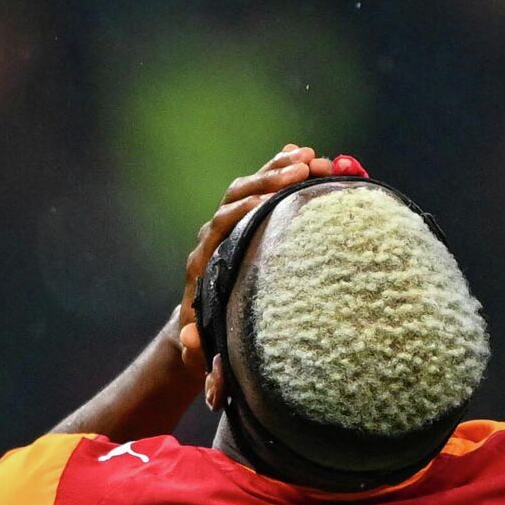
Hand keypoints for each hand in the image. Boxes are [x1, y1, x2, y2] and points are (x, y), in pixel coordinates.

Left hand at [174, 145, 336, 373]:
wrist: (199, 323)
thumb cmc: (206, 339)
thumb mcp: (201, 349)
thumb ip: (196, 349)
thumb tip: (191, 340)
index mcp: (203, 261)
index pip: (219, 225)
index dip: (241, 210)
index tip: (267, 201)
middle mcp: (214, 236)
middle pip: (236, 196)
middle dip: (268, 180)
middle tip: (302, 170)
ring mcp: (230, 224)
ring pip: (251, 186)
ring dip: (279, 169)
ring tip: (314, 158)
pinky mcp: (245, 220)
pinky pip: (262, 189)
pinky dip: (281, 170)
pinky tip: (307, 155)